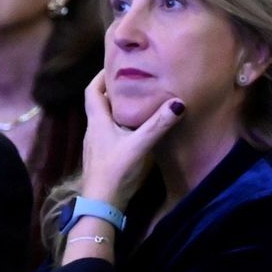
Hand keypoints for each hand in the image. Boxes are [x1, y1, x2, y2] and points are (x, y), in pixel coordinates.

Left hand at [79, 70, 184, 210]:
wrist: (101, 205)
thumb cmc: (116, 171)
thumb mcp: (140, 145)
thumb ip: (158, 125)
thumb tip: (178, 102)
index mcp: (97, 122)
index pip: (92, 91)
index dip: (100, 76)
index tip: (115, 66)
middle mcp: (93, 131)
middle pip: (98, 104)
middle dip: (112, 91)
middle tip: (131, 82)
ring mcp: (96, 146)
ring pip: (104, 120)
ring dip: (116, 109)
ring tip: (136, 103)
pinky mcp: (102, 159)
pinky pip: (109, 134)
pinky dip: (119, 126)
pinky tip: (133, 132)